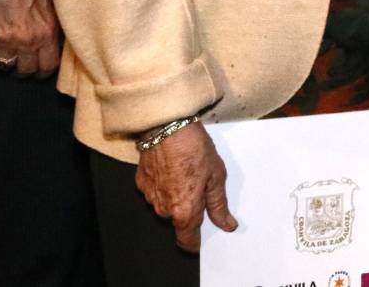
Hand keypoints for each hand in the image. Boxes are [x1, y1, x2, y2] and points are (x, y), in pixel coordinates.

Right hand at [0, 0, 61, 76]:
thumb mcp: (52, 0)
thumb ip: (53, 21)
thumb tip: (57, 36)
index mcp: (46, 32)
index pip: (48, 66)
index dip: (44, 68)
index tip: (41, 66)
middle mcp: (26, 41)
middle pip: (26, 70)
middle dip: (26, 68)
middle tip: (24, 62)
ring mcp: (2, 40)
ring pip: (5, 66)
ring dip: (7, 61)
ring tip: (8, 55)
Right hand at [136, 122, 235, 252]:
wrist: (167, 126)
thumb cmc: (194, 149)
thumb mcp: (216, 176)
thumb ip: (219, 205)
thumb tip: (226, 224)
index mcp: (185, 212)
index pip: (187, 242)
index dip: (195, 242)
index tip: (202, 236)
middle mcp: (164, 209)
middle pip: (178, 220)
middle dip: (189, 209)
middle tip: (200, 186)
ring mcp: (150, 197)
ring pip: (166, 206)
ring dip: (176, 196)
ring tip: (186, 173)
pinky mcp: (141, 183)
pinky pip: (155, 192)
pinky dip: (164, 184)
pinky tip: (172, 167)